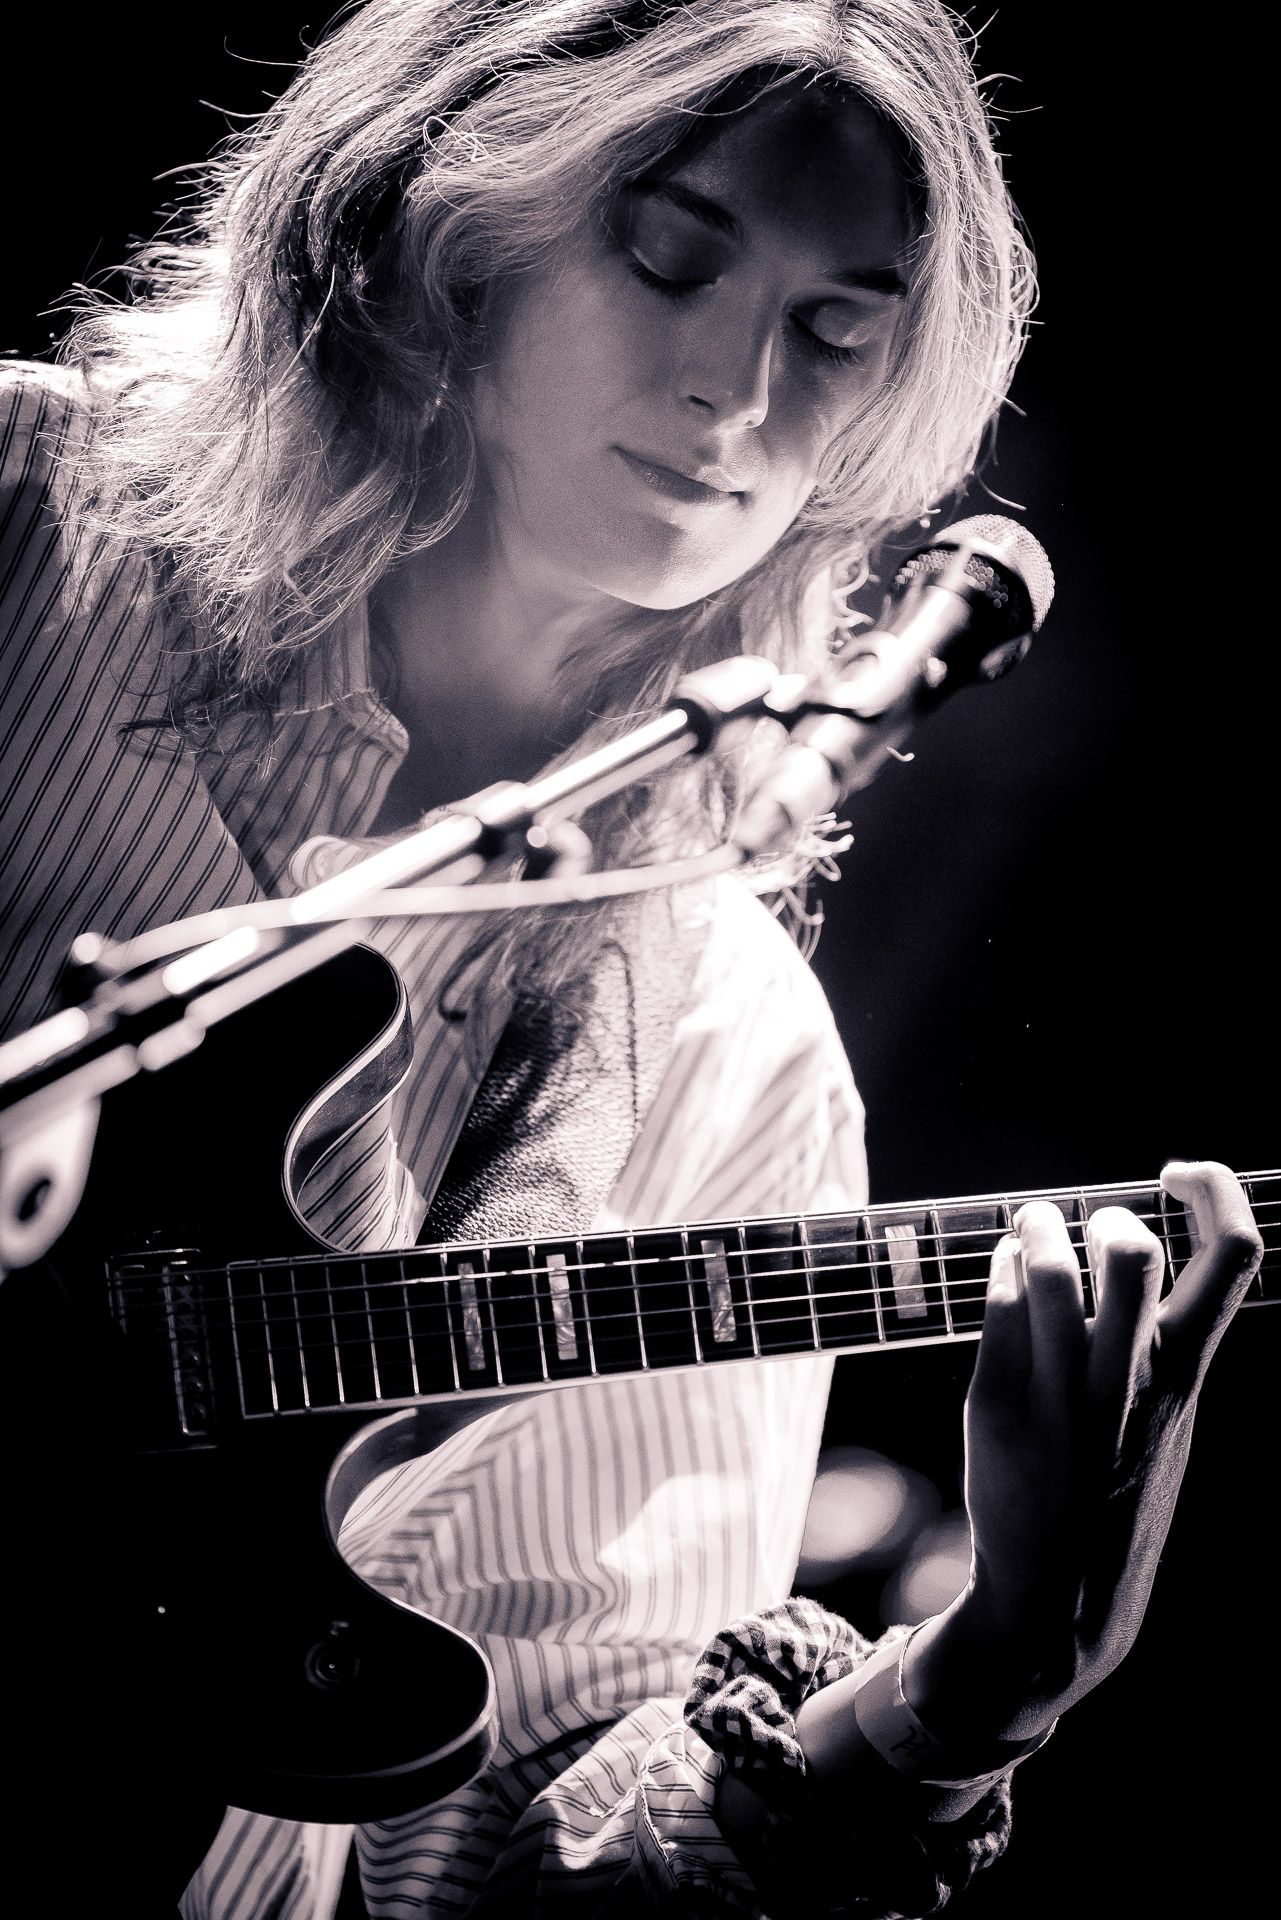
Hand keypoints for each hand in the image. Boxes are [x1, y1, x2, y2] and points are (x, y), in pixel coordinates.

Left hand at [906, 1160, 1261, 1749]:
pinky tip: (1004, 1277)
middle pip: (1131, 1249)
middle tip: (1085, 1228)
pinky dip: (1002, 1271)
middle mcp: (1129, 1379)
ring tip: (1032, 1231)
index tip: (1178, 1172)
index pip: (1232, 1258)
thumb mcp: (1167, 1420)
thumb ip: (1165, 1343)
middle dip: (1104, 1215)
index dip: (1214, 1191)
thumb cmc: (1113, 1492)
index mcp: (1185, 1377)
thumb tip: (1138, 1248)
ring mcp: (1062, 1390)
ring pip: (1049, 1268)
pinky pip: (998, 1302)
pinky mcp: (998, 1399)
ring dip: (1037, 1227)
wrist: (1055, 1600)